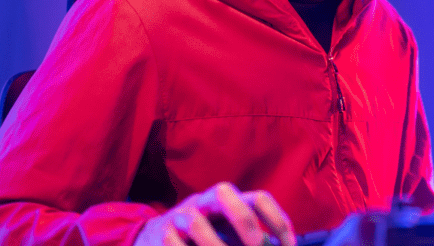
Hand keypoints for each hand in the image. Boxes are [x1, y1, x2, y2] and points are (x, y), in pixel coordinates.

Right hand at [134, 182, 295, 245]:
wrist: (156, 237)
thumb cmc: (206, 236)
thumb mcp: (231, 234)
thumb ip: (250, 240)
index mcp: (230, 200)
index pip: (259, 198)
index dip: (277, 220)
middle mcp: (206, 201)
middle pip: (225, 192)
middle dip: (246, 224)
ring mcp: (182, 214)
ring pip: (196, 222)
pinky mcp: (161, 232)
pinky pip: (172, 242)